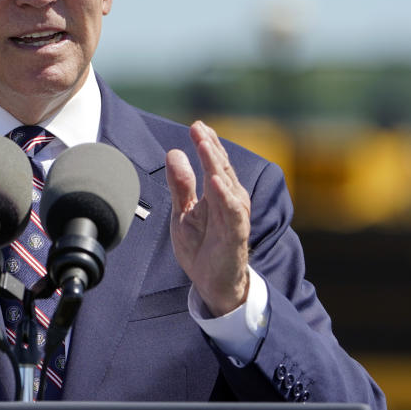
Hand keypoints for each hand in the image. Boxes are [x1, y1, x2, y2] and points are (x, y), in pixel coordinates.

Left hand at [166, 121, 250, 316]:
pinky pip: (232, 212)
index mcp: (218, 193)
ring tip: (204, 146)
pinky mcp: (236, 234)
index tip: (196, 125)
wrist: (212, 284)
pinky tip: (214, 181)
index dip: (206, 143)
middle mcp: (230, 200)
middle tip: (198, 128)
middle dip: (209, 146)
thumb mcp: (183, 212)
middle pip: (220, 167)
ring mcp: (235, 216)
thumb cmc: (201, 247)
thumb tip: (174, 152)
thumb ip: (180, 185)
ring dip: (215, 164)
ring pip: (226, 184)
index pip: (214, 162)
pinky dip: (224, 196)